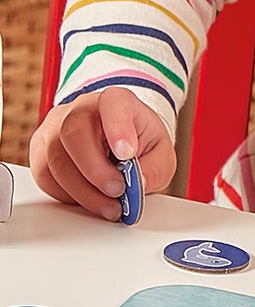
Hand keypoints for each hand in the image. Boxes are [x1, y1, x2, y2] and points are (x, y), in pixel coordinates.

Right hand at [29, 88, 175, 220]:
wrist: (119, 140)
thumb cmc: (138, 141)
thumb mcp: (161, 153)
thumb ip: (155, 168)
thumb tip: (138, 184)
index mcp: (116, 101)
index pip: (113, 103)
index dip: (118, 128)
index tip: (127, 154)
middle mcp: (80, 109)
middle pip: (74, 133)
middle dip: (95, 170)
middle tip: (117, 191)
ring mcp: (54, 127)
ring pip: (55, 159)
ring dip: (82, 190)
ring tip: (108, 205)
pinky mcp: (40, 150)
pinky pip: (44, 176)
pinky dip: (67, 194)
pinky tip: (88, 198)